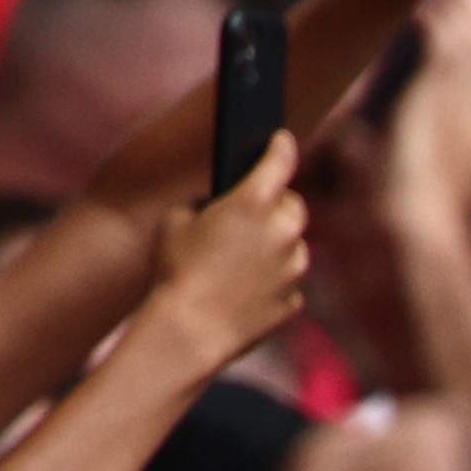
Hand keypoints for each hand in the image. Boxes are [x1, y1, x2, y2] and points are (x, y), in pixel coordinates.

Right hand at [147, 131, 312, 362]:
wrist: (189, 331)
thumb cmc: (176, 270)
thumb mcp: (176, 222)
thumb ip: (205, 209)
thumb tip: (216, 212)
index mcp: (253, 201)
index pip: (280, 159)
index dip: (280, 145)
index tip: (280, 139)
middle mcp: (283, 231)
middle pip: (292, 205)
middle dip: (275, 205)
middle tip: (251, 211)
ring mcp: (293, 268)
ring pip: (293, 245)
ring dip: (274, 245)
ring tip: (239, 258)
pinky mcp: (294, 301)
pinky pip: (286, 281)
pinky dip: (271, 280)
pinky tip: (242, 289)